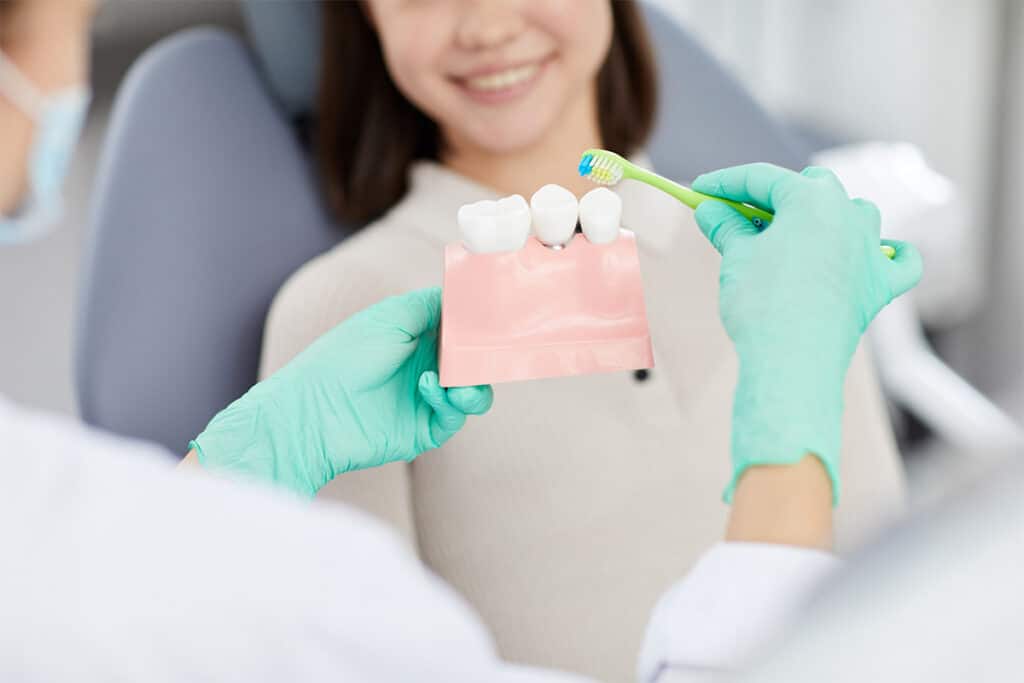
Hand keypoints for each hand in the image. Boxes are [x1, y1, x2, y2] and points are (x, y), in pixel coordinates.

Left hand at [191, 288, 492, 496]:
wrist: (317, 409)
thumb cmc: (345, 356)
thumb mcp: (391, 317)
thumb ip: (431, 304)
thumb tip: (462, 294)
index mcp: (416, 338)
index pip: (459, 330)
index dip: (478, 326)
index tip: (496, 318)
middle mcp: (425, 367)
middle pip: (472, 363)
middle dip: (483, 358)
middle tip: (487, 352)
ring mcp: (426, 400)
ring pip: (472, 394)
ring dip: (473, 386)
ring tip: (459, 382)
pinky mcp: (425, 429)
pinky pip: (454, 416)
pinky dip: (449, 401)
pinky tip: (428, 388)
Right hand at [692, 163, 921, 502]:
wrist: (792, 360)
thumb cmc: (762, 304)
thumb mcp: (736, 257)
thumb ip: (726, 226)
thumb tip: (710, 210)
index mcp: (811, 199)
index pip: (761, 179)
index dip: (726, 183)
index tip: (702, 191)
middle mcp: (848, 215)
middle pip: (812, 186)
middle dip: (776, 195)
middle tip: (740, 214)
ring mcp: (870, 249)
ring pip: (857, 213)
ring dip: (829, 215)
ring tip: (798, 232)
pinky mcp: (878, 286)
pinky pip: (900, 261)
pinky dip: (892, 254)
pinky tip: (884, 252)